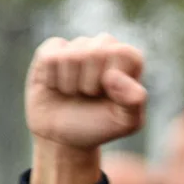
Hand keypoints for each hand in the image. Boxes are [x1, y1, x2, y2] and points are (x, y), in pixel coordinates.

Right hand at [25, 34, 146, 150]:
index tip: (112, 94)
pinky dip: (51, 79)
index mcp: (129, 60)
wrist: (64, 136)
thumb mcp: (126, 122)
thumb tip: (113, 75)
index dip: (115, 78)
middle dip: (90, 83)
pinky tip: (56, 85)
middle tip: (90, 95)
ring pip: (71, 56)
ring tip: (74, 92)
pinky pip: (49, 58)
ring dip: (70, 84)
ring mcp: (77, 46)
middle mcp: (104, 47)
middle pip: (95, 52)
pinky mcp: (51, 50)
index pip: (124, 53)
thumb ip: (135, 100)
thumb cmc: (100, 125)